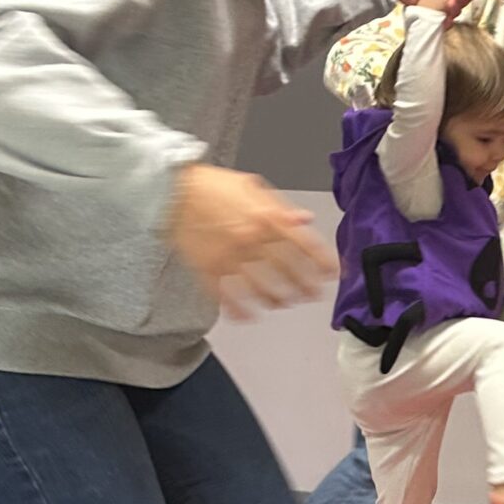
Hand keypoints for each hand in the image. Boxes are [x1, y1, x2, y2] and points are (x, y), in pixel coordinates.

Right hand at [166, 165, 338, 318]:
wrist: (170, 189)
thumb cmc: (212, 186)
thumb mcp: (252, 186)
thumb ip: (280, 206)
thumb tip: (304, 220)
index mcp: (267, 217)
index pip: (306, 244)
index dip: (323, 262)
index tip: (333, 274)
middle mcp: (253, 240)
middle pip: (289, 272)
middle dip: (305, 287)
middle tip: (312, 295)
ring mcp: (230, 258)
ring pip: (262, 289)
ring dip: (277, 300)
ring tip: (284, 303)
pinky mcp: (208, 270)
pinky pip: (227, 298)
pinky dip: (240, 312)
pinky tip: (249, 317)